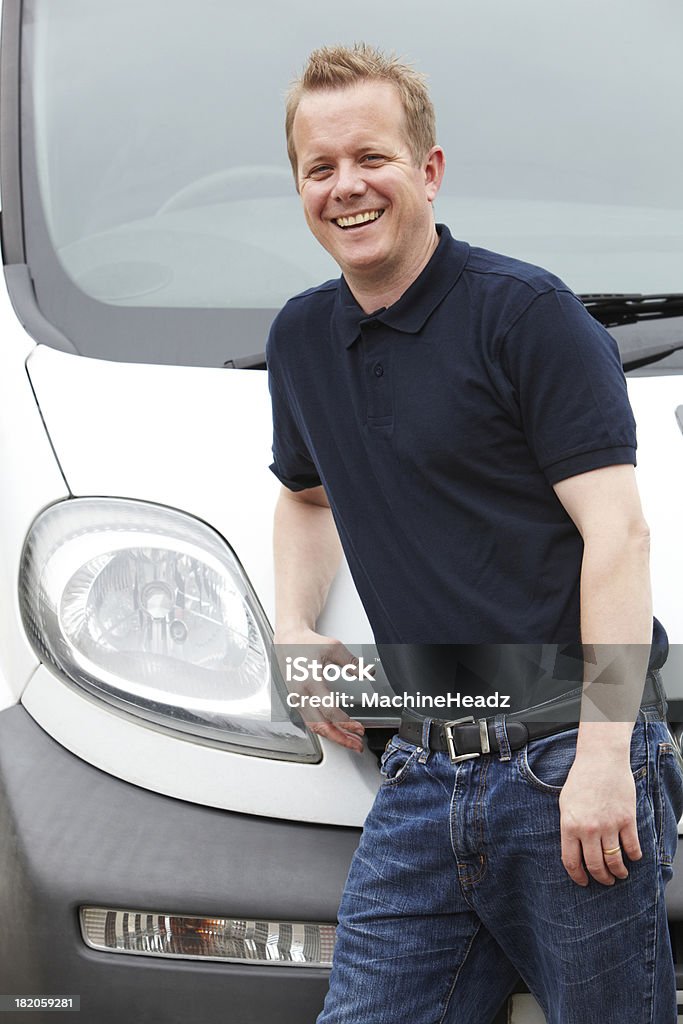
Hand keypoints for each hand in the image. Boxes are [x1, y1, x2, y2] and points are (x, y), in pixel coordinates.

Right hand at [273, 627, 365, 752]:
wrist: (288, 640)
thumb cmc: (307, 643)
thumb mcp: (333, 648)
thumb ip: (352, 662)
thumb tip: (368, 673)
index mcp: (310, 681)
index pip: (329, 710)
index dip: (345, 722)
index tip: (359, 727)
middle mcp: (301, 694)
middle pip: (320, 725)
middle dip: (340, 738)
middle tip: (356, 744)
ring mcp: (297, 699)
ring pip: (315, 726)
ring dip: (333, 736)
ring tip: (349, 741)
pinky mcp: (297, 701)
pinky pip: (310, 721)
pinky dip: (324, 729)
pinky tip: (336, 731)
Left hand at [558, 752, 641, 885]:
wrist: (601, 760)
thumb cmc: (581, 779)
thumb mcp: (565, 804)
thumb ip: (569, 827)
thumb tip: (574, 850)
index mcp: (570, 825)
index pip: (571, 861)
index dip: (578, 876)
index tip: (583, 882)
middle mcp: (589, 829)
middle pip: (595, 866)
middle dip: (601, 878)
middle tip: (605, 881)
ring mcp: (609, 825)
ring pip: (615, 861)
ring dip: (618, 872)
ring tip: (620, 874)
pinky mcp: (626, 820)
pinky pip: (632, 847)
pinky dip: (634, 856)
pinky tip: (632, 857)